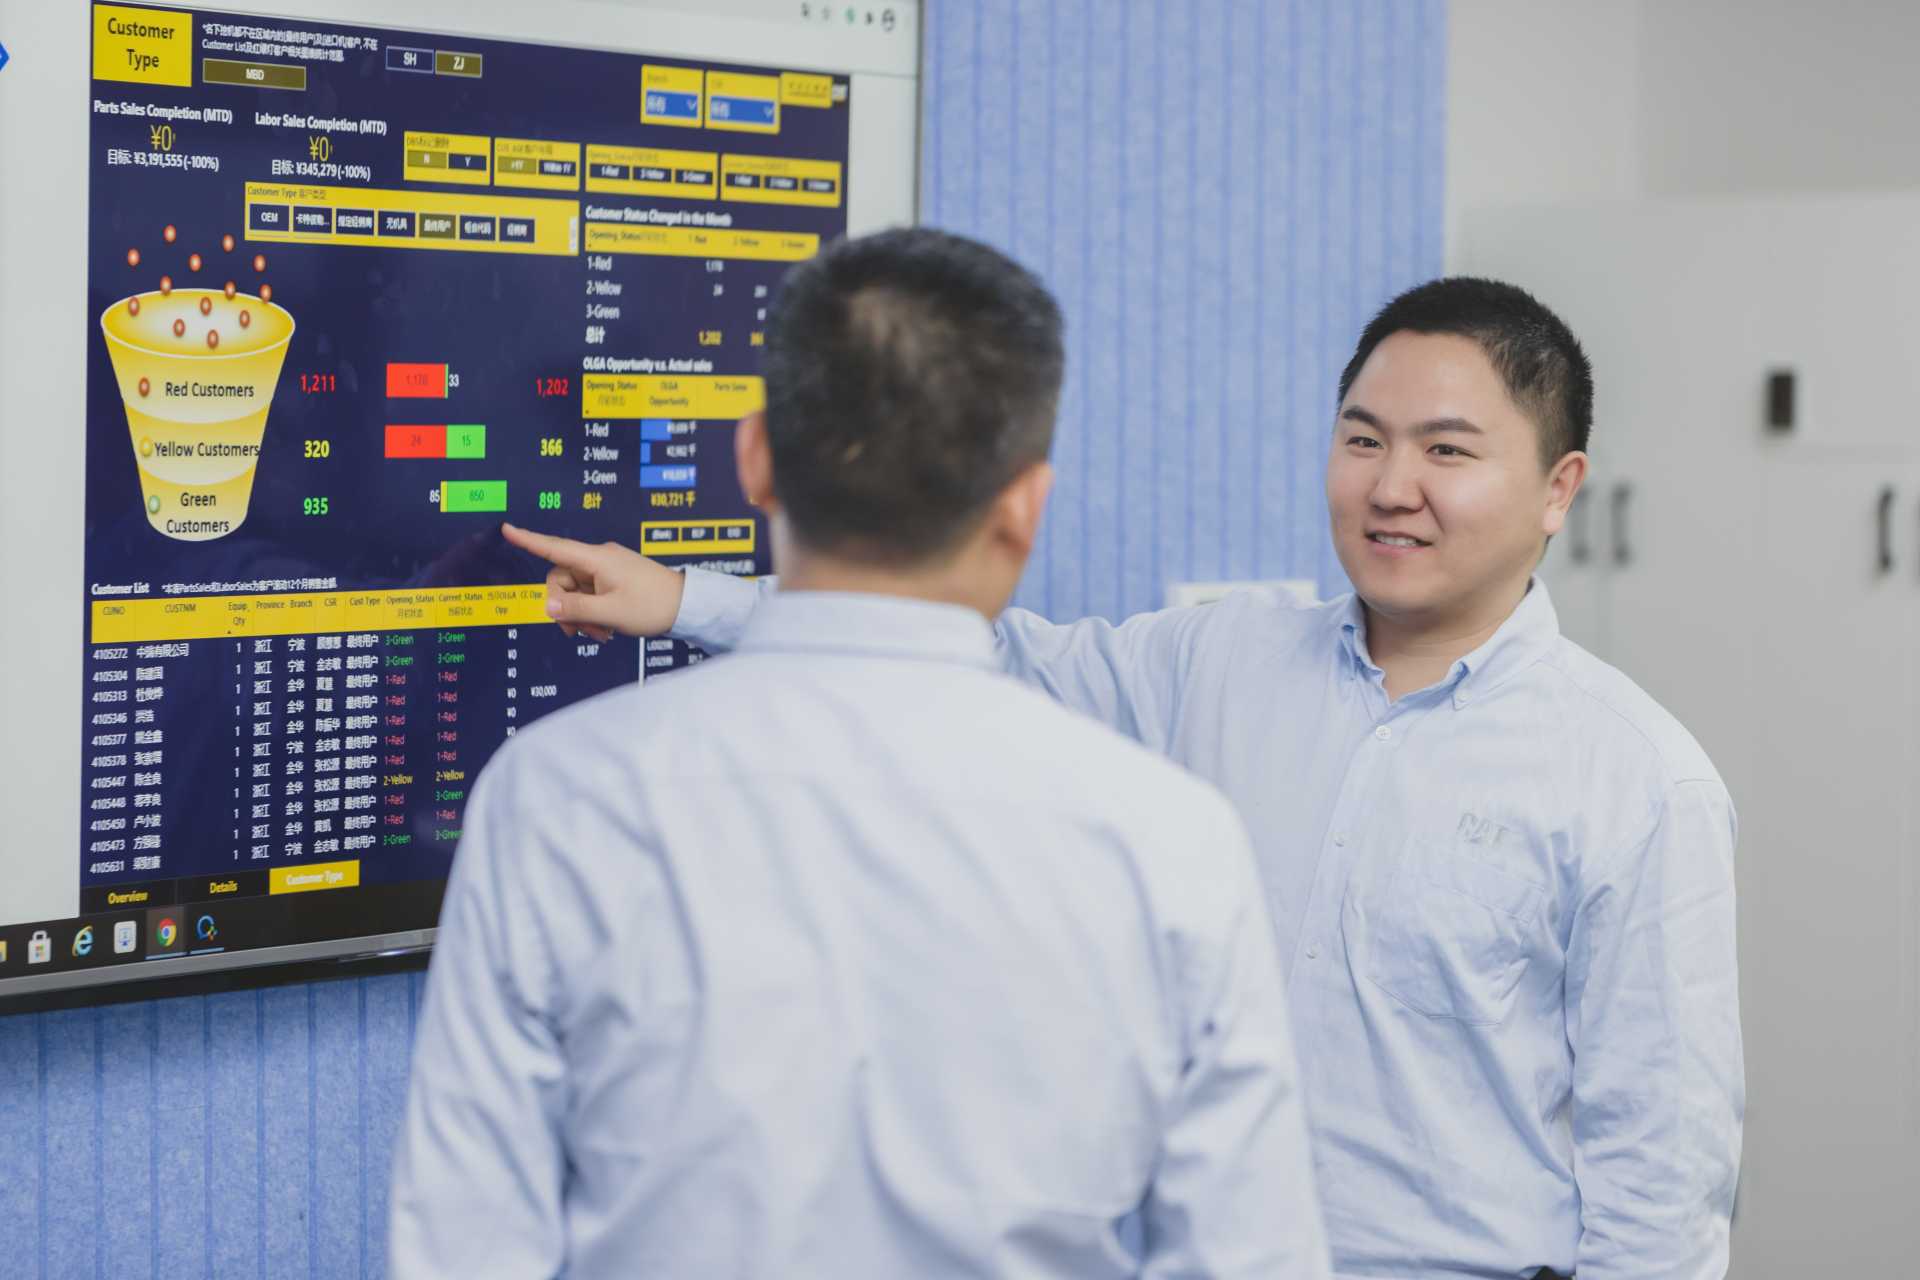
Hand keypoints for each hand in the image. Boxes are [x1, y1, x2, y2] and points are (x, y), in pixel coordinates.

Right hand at [500, 523, 686, 640]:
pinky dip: (591, 613)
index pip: (555, 547)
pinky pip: (589, 595)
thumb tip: (547, 605)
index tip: (508, 529)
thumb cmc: (653, 605)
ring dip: (580, 615)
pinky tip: (605, 629)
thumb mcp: (610, 612)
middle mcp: (599, 559)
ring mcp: (606, 570)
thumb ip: (575, 609)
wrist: (686, 606)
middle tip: (581, 632)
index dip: (529, 540)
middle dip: (565, 608)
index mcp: (597, 559)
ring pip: (574, 592)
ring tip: (600, 633)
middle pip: (561, 580)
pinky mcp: (613, 580)